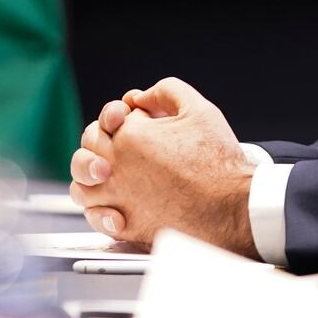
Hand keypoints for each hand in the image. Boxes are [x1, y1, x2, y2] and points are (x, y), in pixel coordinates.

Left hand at [67, 77, 257, 258]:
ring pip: (81, 188)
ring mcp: (119, 198)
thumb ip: (166, 91)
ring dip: (90, 180)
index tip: (135, 124)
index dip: (118, 119)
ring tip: (108, 178)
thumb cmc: (219, 162)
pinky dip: (100, 213)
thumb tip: (141, 96)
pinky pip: (97, 220)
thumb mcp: (197, 108)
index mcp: (129, 136)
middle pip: (86, 152)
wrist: (235, 206)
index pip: (104, 122)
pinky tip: (115, 208)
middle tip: (124, 150)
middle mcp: (116, 167)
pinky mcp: (129, 226)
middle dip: (100, 145)